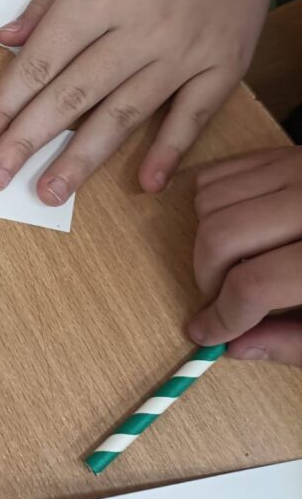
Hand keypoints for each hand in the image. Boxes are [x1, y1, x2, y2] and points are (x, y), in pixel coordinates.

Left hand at [0, 0, 299, 202]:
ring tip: (49, 193)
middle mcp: (139, 29)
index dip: (5, 105)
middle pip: (72, 95)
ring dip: (82, 159)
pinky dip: (170, 150)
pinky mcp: (225, 63)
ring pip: (124, 115)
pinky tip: (146, 183)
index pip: (40, 63)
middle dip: (27, 140)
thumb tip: (7, 41)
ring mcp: (185, 51)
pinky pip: (193, 115)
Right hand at [189, 147, 301, 368]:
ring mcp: (301, 168)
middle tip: (221, 303)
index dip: (222, 317)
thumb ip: (297, 342)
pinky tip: (237, 233)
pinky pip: (223, 172)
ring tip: (232, 267)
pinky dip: (212, 205)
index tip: (206, 333)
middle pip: (221, 237)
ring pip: (212, 201)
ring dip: (207, 241)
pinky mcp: (290, 152)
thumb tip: (235, 346)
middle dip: (207, 279)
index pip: (253, 285)